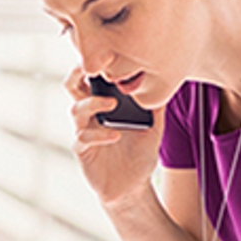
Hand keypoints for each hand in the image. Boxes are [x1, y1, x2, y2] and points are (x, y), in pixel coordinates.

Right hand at [65, 66, 164, 206]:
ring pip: (76, 109)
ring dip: (93, 102)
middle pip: (72, 86)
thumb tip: (168, 79)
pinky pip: (82, 138)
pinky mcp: (83, 151)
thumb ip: (157, 105)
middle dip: (78, 73)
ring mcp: (84, 131)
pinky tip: (115, 135)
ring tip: (112, 103)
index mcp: (105, 103)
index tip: (108, 54)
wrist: (133, 187)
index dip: (96, 64)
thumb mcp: (154, 126)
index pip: (93, 77)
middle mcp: (91, 114)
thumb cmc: (139, 155)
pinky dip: (99, 134)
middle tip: (93, 68)